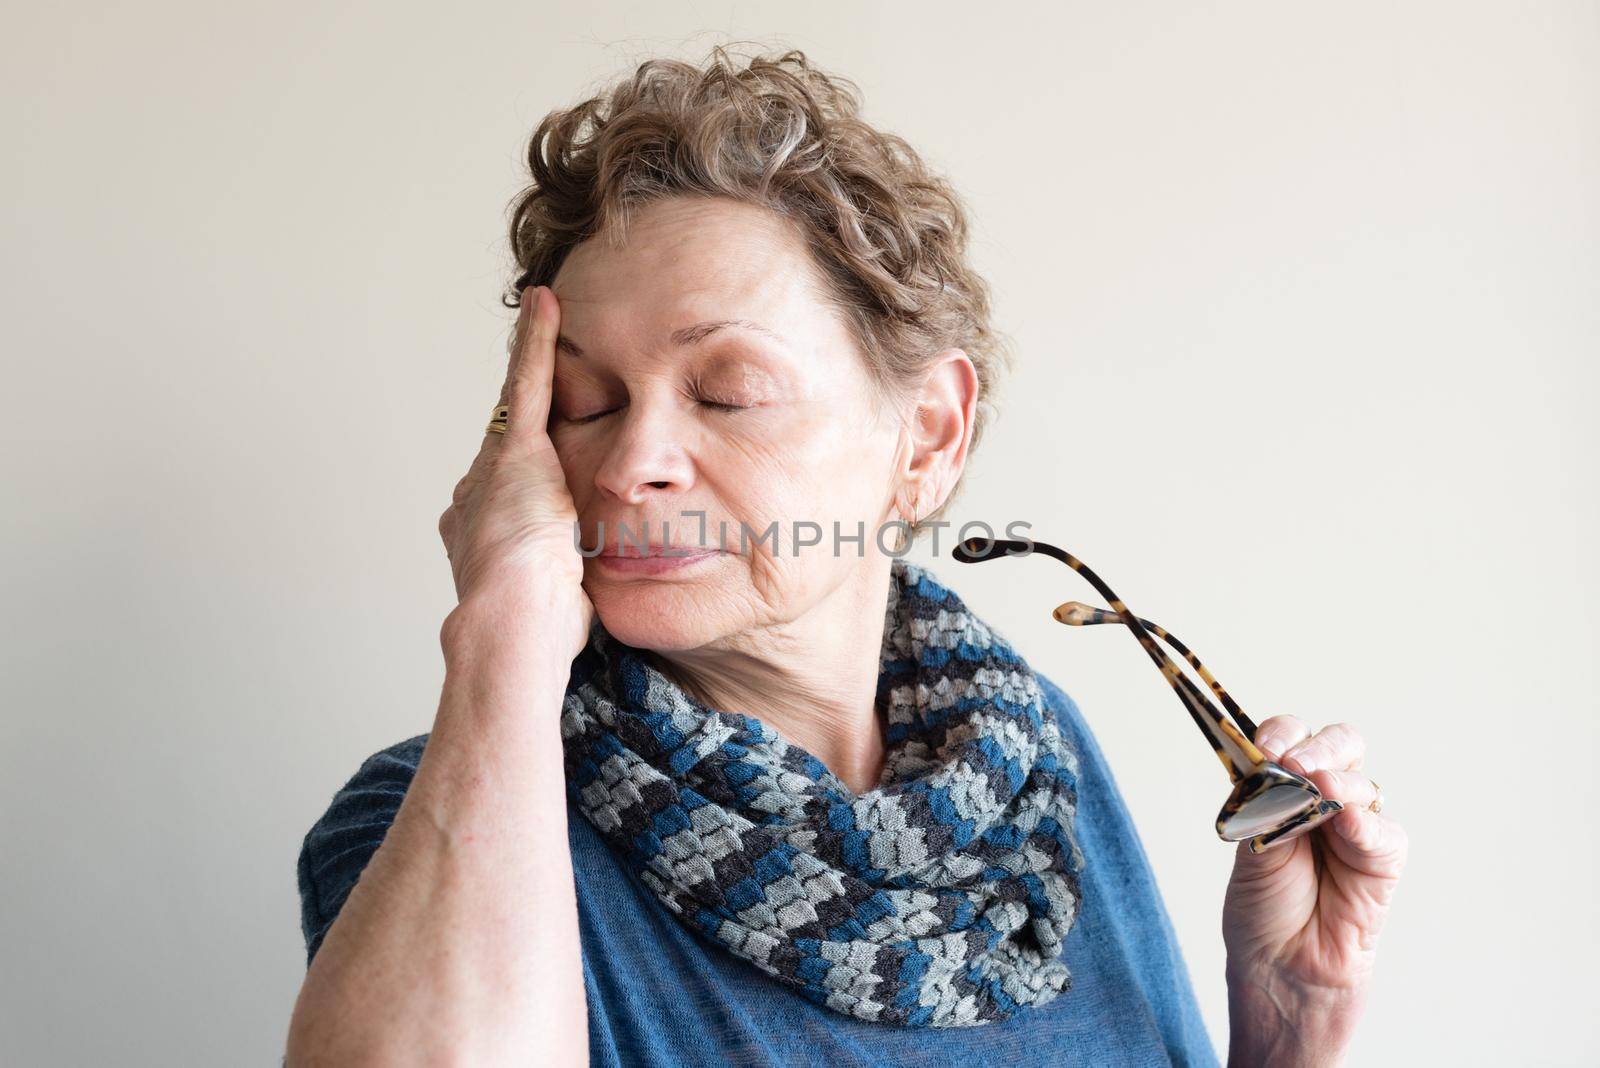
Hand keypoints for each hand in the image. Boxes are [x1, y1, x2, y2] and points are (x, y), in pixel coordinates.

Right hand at [437, 285, 593, 658]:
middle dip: (528, 416)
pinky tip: (548, 302)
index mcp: (480, 533)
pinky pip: (530, 383)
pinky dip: (538, 341)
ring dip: (534, 362)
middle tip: (545, 364)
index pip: (510, 490)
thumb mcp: (556, 600)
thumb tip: (588, 591)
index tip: (537, 470)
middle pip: (512, 446)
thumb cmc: (538, 630)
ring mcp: (492, 470)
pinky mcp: (516, 450)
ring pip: (522, 408)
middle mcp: (475, 496)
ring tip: (546, 312)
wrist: (511, 624)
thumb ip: (567, 580)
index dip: (525, 475)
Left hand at [1221, 717, 1407, 1067]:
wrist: (1280, 965)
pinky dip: (1364, 821)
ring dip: (1335, 781)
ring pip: (1360, 779)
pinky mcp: (1383, 857)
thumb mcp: (1252, 845)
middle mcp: (1324, 797)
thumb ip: (1268, 804)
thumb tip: (1283, 768)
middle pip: (1338, 744)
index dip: (1280, 735)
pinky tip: (1347, 822)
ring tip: (1314, 794)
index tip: (1264, 750)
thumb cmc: (1263, 908)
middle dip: (1317, 746)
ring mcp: (1356, 824)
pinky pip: (1383, 829)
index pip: (1291, 737)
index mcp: (1285, 786)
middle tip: (1296, 764)